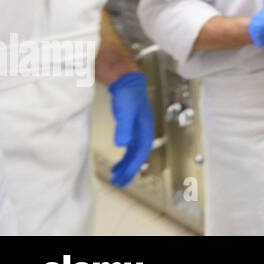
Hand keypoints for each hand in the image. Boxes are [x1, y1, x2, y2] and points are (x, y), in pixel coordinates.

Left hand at [109, 71, 154, 187]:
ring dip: (127, 165)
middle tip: (119, 183)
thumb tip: (123, 145)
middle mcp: (144, 131)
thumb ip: (124, 127)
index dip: (134, 166)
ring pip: (135, 153)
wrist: (127, 80)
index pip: (142, 151)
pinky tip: (119, 162)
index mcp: (146, 128)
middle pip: (139, 155)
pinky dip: (125, 157)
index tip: (124, 177)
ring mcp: (139, 130)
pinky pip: (130, 147)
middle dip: (130, 170)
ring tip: (117, 176)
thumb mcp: (125, 110)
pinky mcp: (132, 128)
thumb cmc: (128, 93)